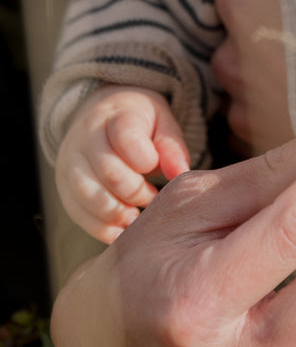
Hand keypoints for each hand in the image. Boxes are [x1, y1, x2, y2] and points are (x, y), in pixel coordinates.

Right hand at [55, 86, 189, 243]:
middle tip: (152, 196)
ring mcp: (70, 163)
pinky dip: (101, 228)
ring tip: (137, 216)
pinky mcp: (63, 187)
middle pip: (110, 173)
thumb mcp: (161, 123)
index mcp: (115, 116)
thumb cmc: (139, 125)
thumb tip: (181, 173)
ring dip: (118, 213)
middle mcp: (85, 137)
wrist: (100, 120)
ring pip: (89, 196)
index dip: (147, 160)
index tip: (156, 167)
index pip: (126, 138)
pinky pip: (77, 213)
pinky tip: (122, 230)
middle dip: (137, 193)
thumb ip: (172, 147)